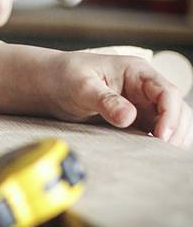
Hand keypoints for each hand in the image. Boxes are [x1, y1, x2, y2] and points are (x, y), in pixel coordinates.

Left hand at [42, 51, 192, 147]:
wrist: (49, 84)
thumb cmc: (64, 76)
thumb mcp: (81, 85)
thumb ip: (105, 100)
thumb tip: (128, 117)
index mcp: (136, 72)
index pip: (167, 92)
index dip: (170, 115)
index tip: (161, 136)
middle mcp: (145, 88)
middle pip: (178, 110)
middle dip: (176, 130)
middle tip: (161, 151)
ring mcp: (143, 105)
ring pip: (173, 123)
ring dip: (172, 138)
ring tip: (157, 154)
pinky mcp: (137, 120)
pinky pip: (157, 133)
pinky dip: (159, 144)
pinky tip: (150, 153)